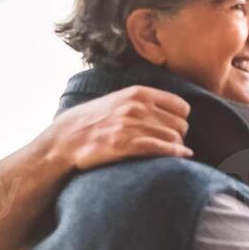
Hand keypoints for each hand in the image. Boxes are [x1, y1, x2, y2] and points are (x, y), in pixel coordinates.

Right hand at [54, 86, 191, 171]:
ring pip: (173, 138)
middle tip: (172, 143)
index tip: (176, 128)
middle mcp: (137, 107)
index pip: (181, 107)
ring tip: (173, 153)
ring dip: (177, 147)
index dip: (181, 120)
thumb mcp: (119, 100)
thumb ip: (144, 102)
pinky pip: (160, 148)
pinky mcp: (124, 144)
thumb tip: (174, 111)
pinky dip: (175, 153)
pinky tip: (183, 157)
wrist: (65, 138)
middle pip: (181, 125)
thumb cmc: (95, 120)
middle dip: (180, 136)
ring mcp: (131, 126)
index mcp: (139, 93)